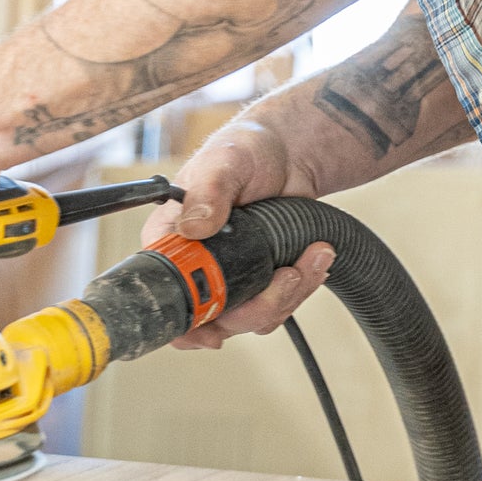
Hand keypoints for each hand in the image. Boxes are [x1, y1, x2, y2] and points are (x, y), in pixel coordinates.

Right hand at [141, 117, 333, 350]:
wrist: (288, 153)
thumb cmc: (245, 149)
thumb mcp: (224, 162)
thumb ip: (208, 191)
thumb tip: (194, 227)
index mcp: (172, 240)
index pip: (164, 295)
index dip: (185, 323)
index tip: (214, 331)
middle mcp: (197, 264)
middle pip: (213, 320)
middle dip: (256, 308)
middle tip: (287, 276)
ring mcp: (231, 276)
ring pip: (251, 318)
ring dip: (288, 295)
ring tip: (313, 256)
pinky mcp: (262, 280)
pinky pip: (278, 305)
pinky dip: (302, 287)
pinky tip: (316, 257)